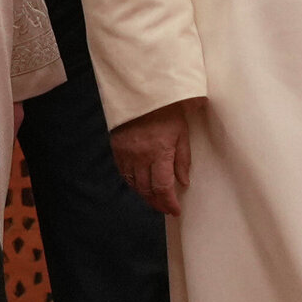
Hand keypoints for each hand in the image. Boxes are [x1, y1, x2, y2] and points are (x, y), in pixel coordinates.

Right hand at [110, 101, 195, 215]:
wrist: (141, 91)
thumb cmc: (167, 109)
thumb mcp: (182, 131)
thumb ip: (183, 158)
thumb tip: (184, 182)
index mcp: (160, 152)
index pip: (163, 187)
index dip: (169, 203)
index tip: (175, 210)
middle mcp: (141, 157)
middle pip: (147, 190)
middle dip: (157, 203)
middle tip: (166, 209)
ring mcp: (127, 154)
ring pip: (134, 184)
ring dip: (145, 196)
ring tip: (155, 200)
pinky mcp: (117, 149)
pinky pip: (124, 173)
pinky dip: (133, 183)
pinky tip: (140, 185)